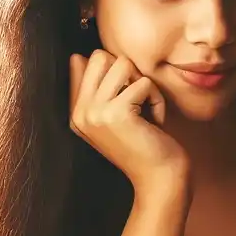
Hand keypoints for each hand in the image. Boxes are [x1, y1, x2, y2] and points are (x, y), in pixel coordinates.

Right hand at [70, 50, 188, 195]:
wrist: (159, 180)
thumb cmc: (144, 145)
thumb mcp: (114, 117)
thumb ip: (96, 89)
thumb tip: (76, 55)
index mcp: (76, 113)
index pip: (80, 62)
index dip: (113, 71)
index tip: (127, 99)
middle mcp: (80, 112)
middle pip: (100, 56)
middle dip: (127, 72)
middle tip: (139, 100)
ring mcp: (95, 113)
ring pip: (122, 63)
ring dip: (143, 83)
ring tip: (147, 109)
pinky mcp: (117, 113)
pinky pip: (144, 82)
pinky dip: (157, 99)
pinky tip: (156, 123)